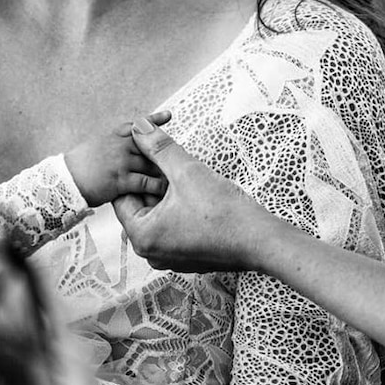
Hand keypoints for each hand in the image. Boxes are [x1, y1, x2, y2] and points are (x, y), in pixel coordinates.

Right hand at [65, 111, 170, 206]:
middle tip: (179, 158)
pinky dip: (157, 186)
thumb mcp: (94, 148)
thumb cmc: (77, 168)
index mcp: (112, 136)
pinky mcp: (120, 179)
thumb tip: (123, 146)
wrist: (64, 181)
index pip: (136, 126)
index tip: (168, 115)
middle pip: (149, 145)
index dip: (153, 120)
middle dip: (163, 153)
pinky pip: (145, 182)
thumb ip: (111, 145)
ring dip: (165, 171)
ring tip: (177, 177)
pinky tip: (165, 190)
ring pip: (151, 163)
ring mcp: (121, 161)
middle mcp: (119, 146)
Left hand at [112, 116, 271, 272]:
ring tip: (185, 178)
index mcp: (142, 236)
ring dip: (167, 196)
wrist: (261, 241)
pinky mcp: (186, 258)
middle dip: (152, 184)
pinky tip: (196, 197)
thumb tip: (139, 127)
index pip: (123, 197)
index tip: (150, 158)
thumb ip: (159, 148)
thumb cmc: (225, 212)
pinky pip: (172, 229)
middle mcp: (150, 253)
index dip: (136, 173)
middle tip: (170, 164)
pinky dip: (178, 212)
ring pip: (158, 217)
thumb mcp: (187, 172)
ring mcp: (168, 258)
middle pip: (140, 208)